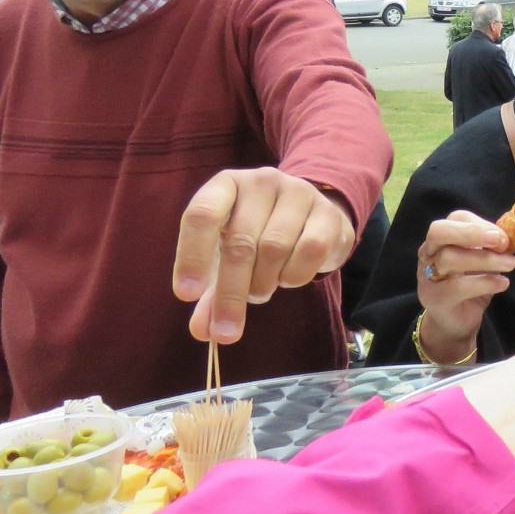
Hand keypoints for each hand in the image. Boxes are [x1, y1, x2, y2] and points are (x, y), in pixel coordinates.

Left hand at [173, 168, 358, 343]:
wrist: (314, 216)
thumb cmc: (259, 234)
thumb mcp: (227, 256)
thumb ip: (211, 292)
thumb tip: (201, 330)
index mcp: (227, 185)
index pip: (202, 214)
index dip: (192, 255)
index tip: (186, 295)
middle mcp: (262, 182)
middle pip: (240, 242)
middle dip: (230, 293)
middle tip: (224, 331)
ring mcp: (298, 193)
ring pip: (274, 248)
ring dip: (262, 283)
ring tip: (259, 291)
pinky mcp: (328, 213)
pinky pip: (309, 251)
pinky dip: (294, 276)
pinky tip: (287, 278)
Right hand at [414, 211, 514, 361]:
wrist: (456, 322)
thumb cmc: (471, 286)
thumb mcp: (482, 261)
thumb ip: (491, 247)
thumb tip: (510, 235)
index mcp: (442, 239)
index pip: (455, 219)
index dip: (480, 223)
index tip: (503, 236)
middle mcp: (429, 253)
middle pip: (439, 231)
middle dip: (472, 232)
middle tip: (502, 242)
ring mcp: (428, 276)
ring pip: (449, 258)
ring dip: (486, 259)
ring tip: (510, 265)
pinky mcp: (435, 298)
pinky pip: (458, 287)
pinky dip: (485, 282)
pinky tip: (502, 283)